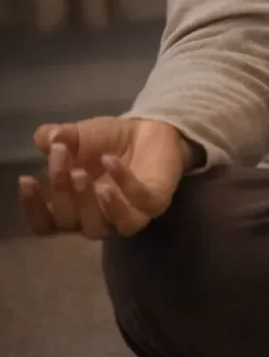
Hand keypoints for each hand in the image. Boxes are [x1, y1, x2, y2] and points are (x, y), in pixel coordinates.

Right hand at [16, 117, 190, 239]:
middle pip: (69, 222)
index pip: (45, 225)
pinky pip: (138, 203)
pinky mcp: (154, 204)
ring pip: (100, 227)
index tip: (26, 179)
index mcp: (72, 209)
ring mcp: (126, 216)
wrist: (152, 129)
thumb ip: (58, 138)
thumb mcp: (78, 136)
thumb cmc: (108, 141)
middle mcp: (96, 219)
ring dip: (87, 204)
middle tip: (62, 159)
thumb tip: (46, 139)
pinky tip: (111, 161)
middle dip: (61, 191)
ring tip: (82, 174)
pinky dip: (123, 183)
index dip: (33, 208)